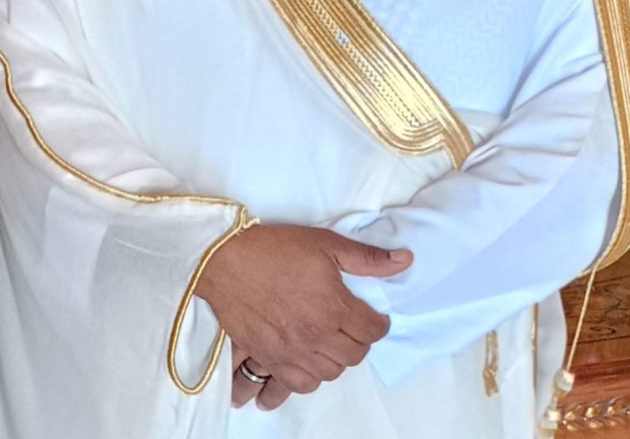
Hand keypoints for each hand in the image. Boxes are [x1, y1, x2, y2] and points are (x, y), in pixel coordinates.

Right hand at [197, 224, 411, 398]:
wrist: (225, 260)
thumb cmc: (274, 249)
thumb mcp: (325, 243)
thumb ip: (367, 258)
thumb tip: (403, 261)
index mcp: (333, 306)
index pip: (372, 330)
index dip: (379, 324)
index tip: (375, 317)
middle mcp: (315, 335)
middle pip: (353, 355)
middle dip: (360, 341)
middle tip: (353, 326)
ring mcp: (289, 351)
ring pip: (328, 374)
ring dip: (335, 360)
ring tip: (330, 342)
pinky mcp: (266, 358)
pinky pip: (293, 385)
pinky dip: (304, 379)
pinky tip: (304, 364)